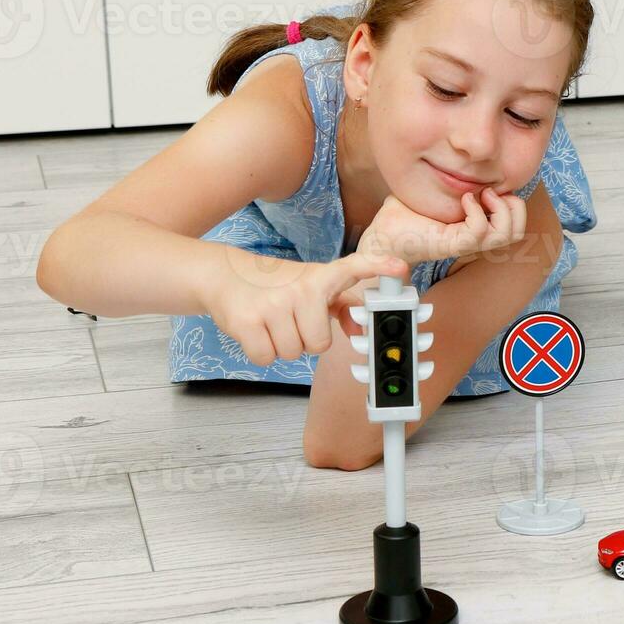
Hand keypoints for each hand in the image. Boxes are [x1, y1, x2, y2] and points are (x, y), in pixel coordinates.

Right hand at [202, 248, 409, 365]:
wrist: (223, 275)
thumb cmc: (275, 285)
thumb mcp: (311, 288)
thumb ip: (341, 308)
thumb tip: (359, 331)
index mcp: (320, 278)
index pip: (354, 268)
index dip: (378, 266)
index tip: (399, 268)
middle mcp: (300, 288)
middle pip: (320, 345)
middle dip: (305, 340)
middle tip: (291, 321)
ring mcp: (273, 304)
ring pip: (293, 353)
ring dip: (282, 346)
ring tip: (271, 322)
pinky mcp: (247, 321)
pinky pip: (267, 357)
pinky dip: (261, 351)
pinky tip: (256, 330)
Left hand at [358, 188, 526, 265]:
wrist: (381, 237)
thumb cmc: (404, 214)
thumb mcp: (433, 188)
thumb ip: (448, 173)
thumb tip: (459, 148)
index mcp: (475, 226)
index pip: (514, 222)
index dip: (512, 202)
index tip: (490, 186)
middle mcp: (475, 238)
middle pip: (517, 231)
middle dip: (514, 207)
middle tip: (490, 192)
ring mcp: (465, 243)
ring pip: (507, 235)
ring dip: (501, 210)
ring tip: (481, 194)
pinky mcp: (453, 244)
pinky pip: (479, 231)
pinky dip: (476, 212)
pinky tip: (464, 199)